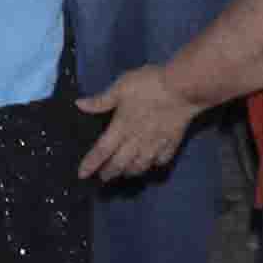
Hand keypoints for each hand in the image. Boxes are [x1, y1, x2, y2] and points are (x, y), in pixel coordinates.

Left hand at [74, 63, 198, 180]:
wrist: (182, 89)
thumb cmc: (148, 85)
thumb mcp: (120, 87)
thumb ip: (102, 100)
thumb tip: (79, 105)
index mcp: (121, 127)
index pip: (102, 150)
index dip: (90, 164)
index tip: (82, 174)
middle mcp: (136, 141)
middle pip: (120, 163)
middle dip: (109, 172)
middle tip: (102, 177)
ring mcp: (155, 144)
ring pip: (140, 166)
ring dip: (129, 172)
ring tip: (123, 173)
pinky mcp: (172, 143)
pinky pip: (161, 160)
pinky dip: (153, 165)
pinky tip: (151, 164)